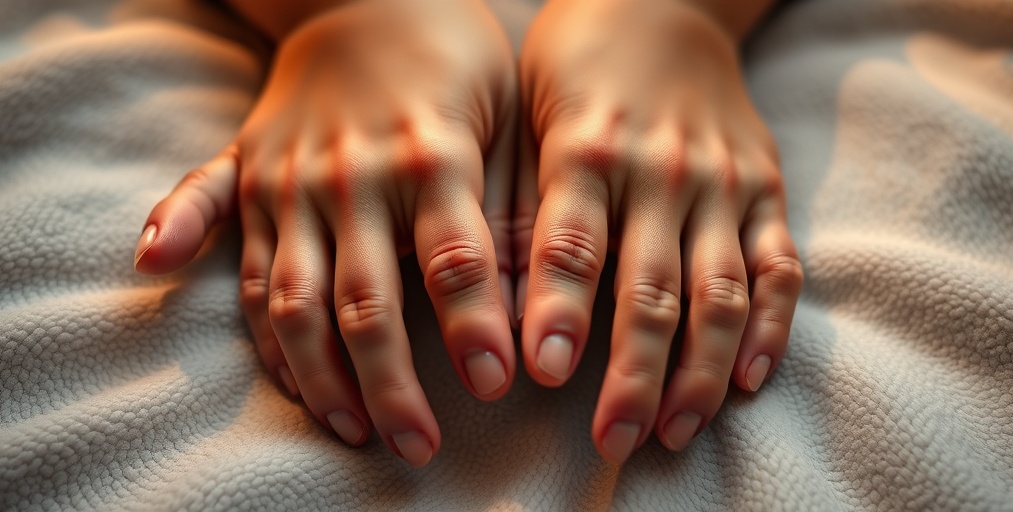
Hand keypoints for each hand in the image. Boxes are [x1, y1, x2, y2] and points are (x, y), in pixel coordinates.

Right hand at [134, 0, 517, 467]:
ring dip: (312, 370)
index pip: (454, 260)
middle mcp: (352, 173)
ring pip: (286, 291)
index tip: (495, 385)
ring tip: (346, 426)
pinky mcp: (249, 165)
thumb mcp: (506, 121)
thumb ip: (511, 208)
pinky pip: (208, 209)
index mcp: (431, 156)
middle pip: (361, 301)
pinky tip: (154, 273)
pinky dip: (179, 236)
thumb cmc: (458, 64)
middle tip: (417, 445)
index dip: (474, 328)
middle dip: (390, 384)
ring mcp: (290, 173)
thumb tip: (536, 298)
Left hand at [515, 0, 802, 463]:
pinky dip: (769, 326)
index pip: (571, 244)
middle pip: (651, 288)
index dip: (559, 312)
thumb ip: (517, 202)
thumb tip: (485, 299)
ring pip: (718, 291)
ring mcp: (723, 180)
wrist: (665, 2)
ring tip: (675, 430)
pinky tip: (748, 378)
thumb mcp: (528, 114)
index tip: (543, 375)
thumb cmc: (575, 65)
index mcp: (588, 146)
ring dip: (698, 371)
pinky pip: (778, 266)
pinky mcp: (766, 186)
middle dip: (634, 373)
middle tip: (614, 439)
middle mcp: (661, 169)